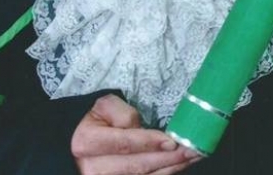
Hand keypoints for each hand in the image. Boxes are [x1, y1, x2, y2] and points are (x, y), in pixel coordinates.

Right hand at [71, 94, 200, 174]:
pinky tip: (177, 165)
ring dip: (170, 168)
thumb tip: (140, 127)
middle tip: (192, 149)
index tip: (172, 142)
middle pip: (137, 166)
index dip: (149, 143)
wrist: (80, 140)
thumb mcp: (105, 106)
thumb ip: (122, 113)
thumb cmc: (97, 119)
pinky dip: (163, 174)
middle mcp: (94, 168)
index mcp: (88, 142)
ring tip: (191, 157)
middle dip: (168, 159)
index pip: (124, 144)